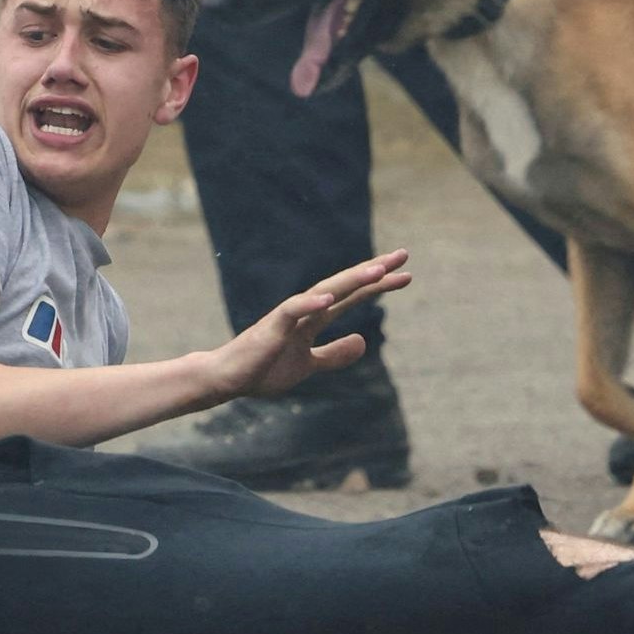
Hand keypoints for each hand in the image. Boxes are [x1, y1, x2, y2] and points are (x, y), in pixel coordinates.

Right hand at [203, 250, 412, 401]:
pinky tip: (329, 297)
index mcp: (314, 318)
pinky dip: (309, 303)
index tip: (406, 275)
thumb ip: (333, 355)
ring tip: (376, 270)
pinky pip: (292, 311)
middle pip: (344, 285)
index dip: (378, 286)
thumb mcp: (308, 365)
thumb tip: (364, 342)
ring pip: (323, 292)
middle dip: (373, 271)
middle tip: (403, 255)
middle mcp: (305, 310)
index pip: (352, 296)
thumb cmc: (263, 368)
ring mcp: (288, 317)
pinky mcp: (271, 328)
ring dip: (350, 280)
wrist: (227, 378)